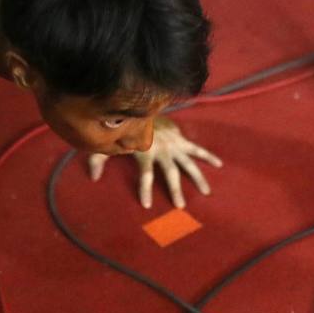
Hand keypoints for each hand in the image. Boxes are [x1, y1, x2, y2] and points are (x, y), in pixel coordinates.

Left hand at [88, 117, 222, 209]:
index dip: (146, 189)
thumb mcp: (108, 143)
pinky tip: (219, 164)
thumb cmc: (122, 128)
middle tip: (180, 206)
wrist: (139, 106)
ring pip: (188, 163)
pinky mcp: (181, 139)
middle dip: (175, 189)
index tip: (147, 205)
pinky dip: (208, 155)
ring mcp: (174, 144)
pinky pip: (196, 149)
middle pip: (170, 172)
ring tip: (207, 192)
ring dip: (197, 178)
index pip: (146, 174)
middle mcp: (162, 149)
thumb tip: (94, 178)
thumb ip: (98, 159)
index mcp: (145, 152)